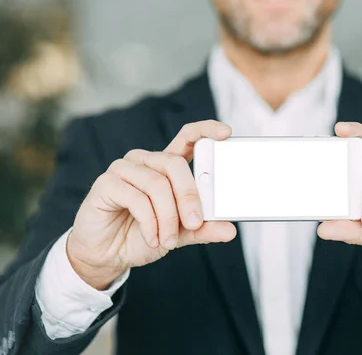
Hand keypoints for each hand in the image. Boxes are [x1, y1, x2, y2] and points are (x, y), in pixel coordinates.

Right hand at [67, 120, 236, 289]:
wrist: (108, 256)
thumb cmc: (142, 237)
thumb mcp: (180, 234)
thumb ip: (202, 229)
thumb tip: (229, 230)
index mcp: (166, 167)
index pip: (187, 138)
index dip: (205, 130)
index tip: (225, 133)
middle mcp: (145, 162)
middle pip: (175, 164)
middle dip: (189, 196)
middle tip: (195, 222)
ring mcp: (124, 169)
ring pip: (157, 184)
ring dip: (168, 217)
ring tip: (169, 240)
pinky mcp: (106, 184)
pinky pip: (137, 198)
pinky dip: (150, 222)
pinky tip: (152, 238)